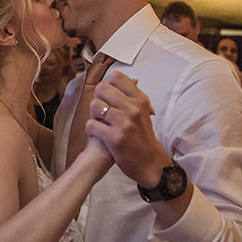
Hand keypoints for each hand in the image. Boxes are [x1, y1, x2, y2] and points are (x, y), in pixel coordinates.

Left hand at [87, 71, 169, 187]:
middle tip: (101, 111)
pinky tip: (97, 133)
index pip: (116, 77)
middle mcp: (133, 108)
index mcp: (140, 100)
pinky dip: (91, 129)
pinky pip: (91, 124)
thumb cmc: (144, 137)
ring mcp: (124, 123)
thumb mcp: (144, 112)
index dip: (106, 85)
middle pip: (102, 88)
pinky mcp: (115, 138)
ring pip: (94, 105)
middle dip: (97, 99)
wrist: (151, 164)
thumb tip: (132, 79)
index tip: (107, 96)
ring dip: (93, 115)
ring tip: (99, 123)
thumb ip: (135, 96)